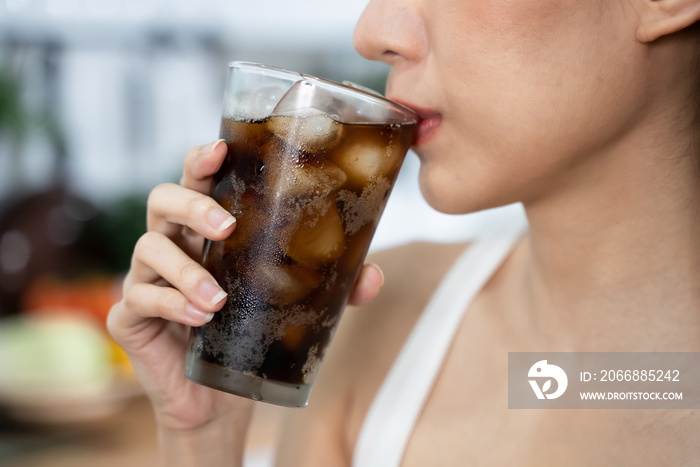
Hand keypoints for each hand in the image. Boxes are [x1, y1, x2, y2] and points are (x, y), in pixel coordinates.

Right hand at [107, 139, 383, 443]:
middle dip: (191, 205)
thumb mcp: (294, 306)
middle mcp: (172, 244)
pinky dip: (171, 304)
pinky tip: (200, 318)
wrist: (218, 397)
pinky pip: (138, 297)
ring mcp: (145, 277)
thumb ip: (332, 287)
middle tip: (225, 226)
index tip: (219, 149)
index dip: (201, 160)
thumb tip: (372, 275)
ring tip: (219, 299)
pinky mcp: (130, 315)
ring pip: (148, 247)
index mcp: (205, 231)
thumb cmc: (251, 335)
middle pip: (161, 199)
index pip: (195, 180)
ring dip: (185, 270)